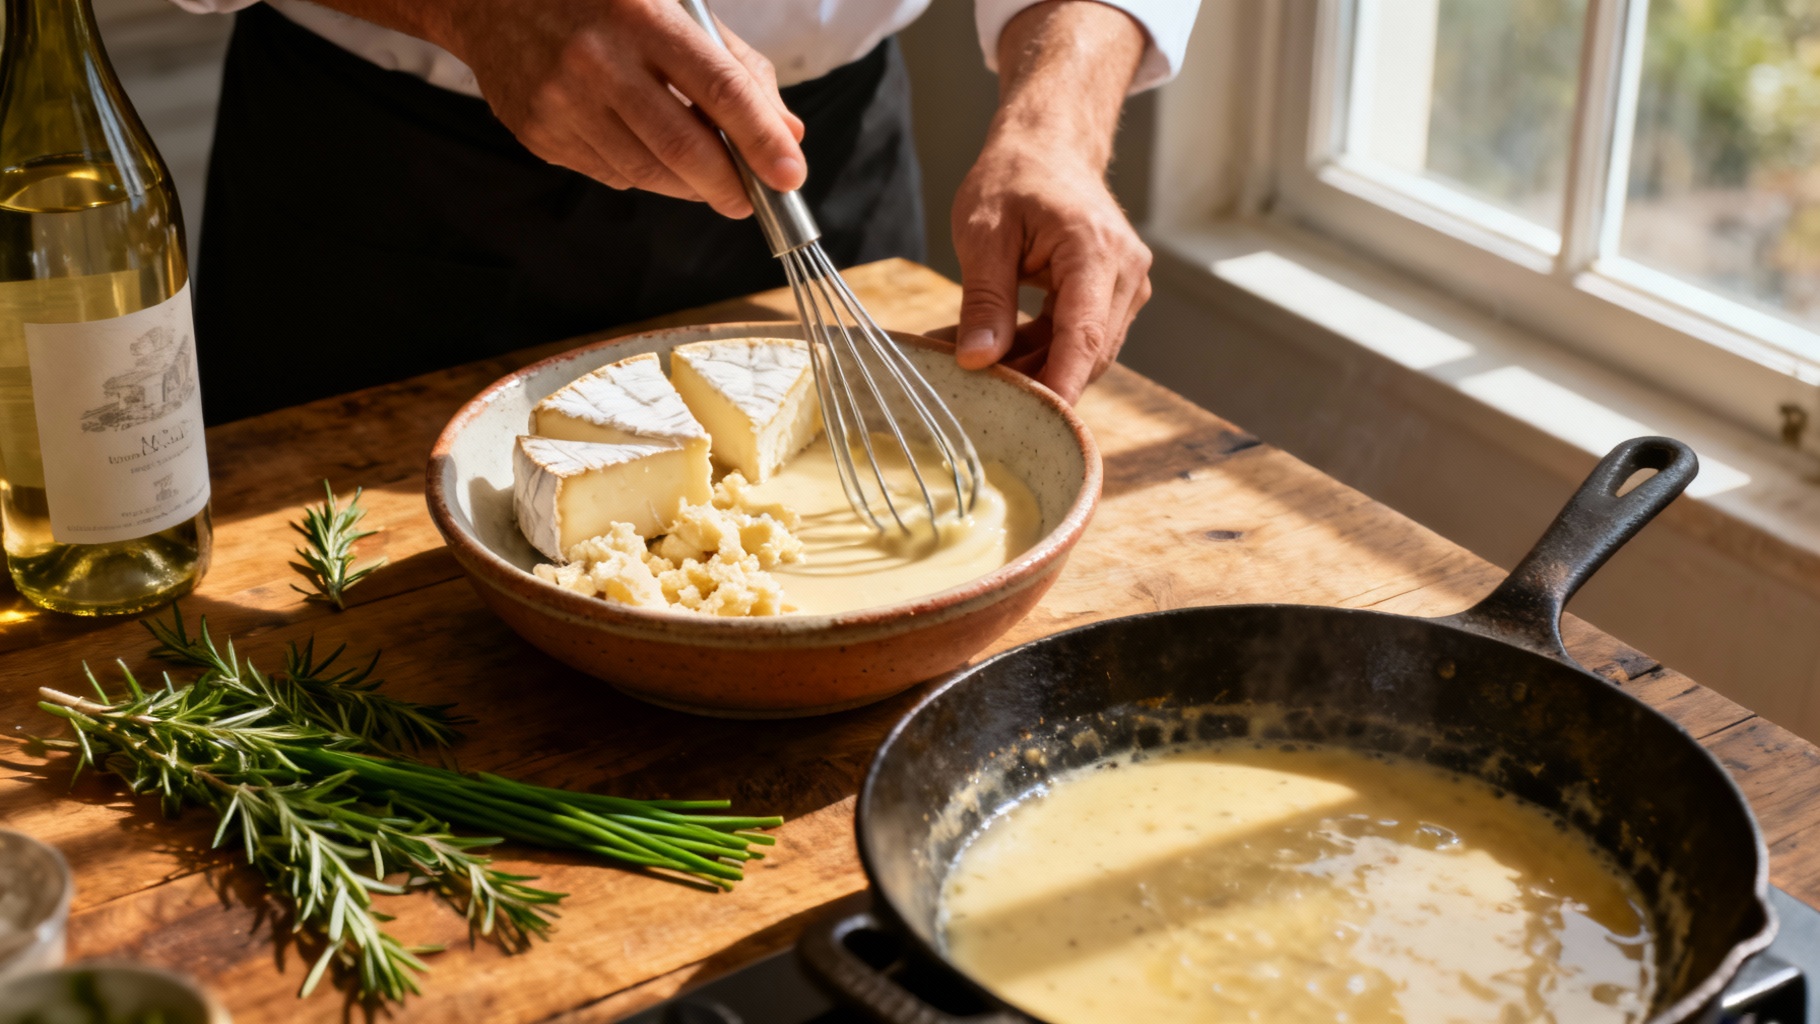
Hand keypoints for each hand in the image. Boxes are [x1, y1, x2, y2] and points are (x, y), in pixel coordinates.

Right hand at [438, 0, 806, 216]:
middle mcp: (598, 60)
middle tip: (751, 198)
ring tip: (709, 180)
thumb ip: (733, 66)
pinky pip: (610, 173)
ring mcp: (562, 101)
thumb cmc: (598, 0)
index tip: (790, 174)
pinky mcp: (539, 132)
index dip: (761, 139)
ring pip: (647, 171)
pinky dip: (644, 175)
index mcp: (641, 16)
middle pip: (683, 145)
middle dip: (729, 184)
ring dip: (689, 186)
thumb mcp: (670, 7)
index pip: (719, 88)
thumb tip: (786, 132)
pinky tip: (649, 154)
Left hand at [952, 139, 1151, 402]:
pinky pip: (1080, 339)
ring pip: (1085, 353)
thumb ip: (984, 300)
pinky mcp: (1114, 295)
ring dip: (1035, 367)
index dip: (1060, 387)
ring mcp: (1125, 285)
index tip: (1035, 424)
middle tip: (977, 394)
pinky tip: (998, 352)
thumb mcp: (984, 233)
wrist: (1050, 145)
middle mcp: (1125, 272)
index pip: (1083, 338)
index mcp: (1095, 251)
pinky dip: (1041, 351)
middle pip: (1087, 354)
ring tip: (977, 366)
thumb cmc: (1015, 176)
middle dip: (1037, 381)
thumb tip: (977, 360)